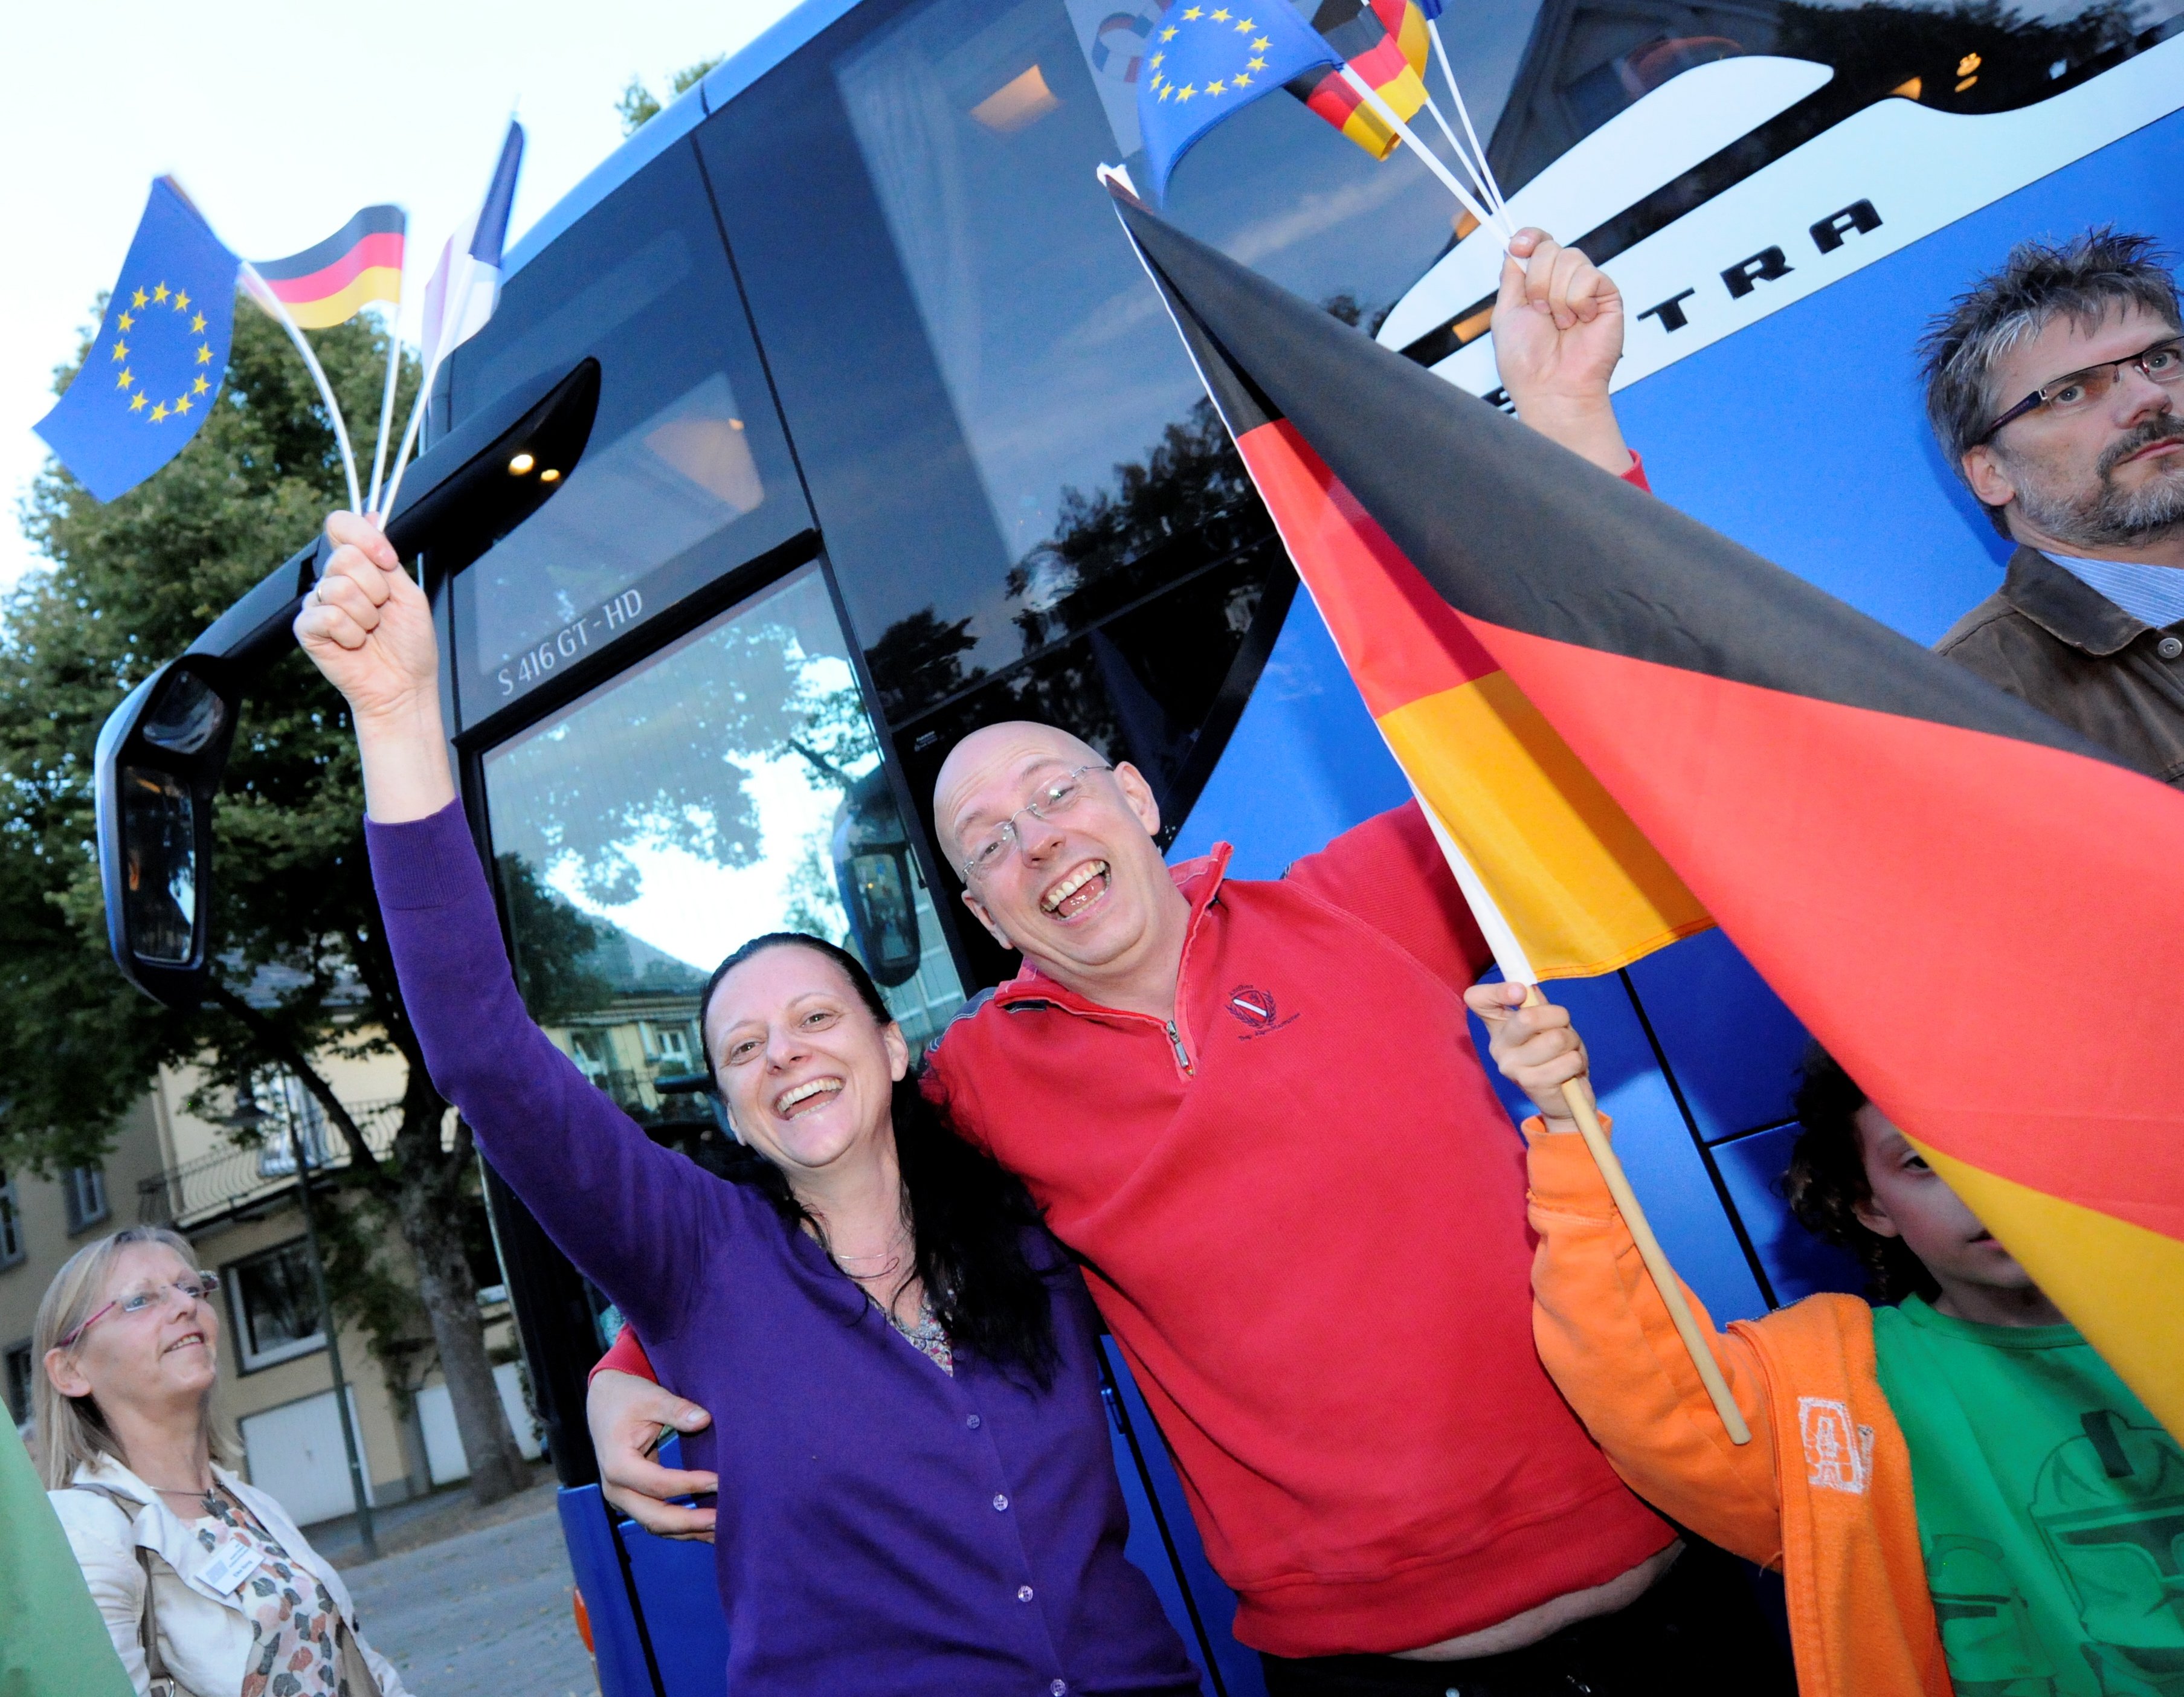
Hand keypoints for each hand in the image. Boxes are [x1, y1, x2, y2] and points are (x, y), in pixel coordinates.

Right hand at [294, 510, 455, 822]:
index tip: (388, 560)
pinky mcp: (307, 630)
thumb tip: (372, 511)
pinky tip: (355, 645)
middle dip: (376, 588)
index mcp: (358, 566)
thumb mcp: (408, 592)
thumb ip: (386, 557)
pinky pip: (328, 616)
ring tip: (371, 632)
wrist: (405, 685)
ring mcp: (317, 604)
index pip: (340, 525)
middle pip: (344, 557)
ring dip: (367, 615)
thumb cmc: (410, 643)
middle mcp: (333, 580)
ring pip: (338, 588)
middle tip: (383, 611)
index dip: (363, 536)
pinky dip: (351, 634)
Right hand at [589, 1369, 718, 1542]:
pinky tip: (707, 1528)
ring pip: (656, 1525)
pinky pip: (657, 1519)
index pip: (658, 1484)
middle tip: (723, 1519)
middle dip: (689, 1522)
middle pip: (654, 1517)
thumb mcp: (651, 1397)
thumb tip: (704, 1420)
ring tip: (722, 1532)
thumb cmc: (627, 1397)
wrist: (604, 1400)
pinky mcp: (633, 1499)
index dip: (689, 1484)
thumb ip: (677, 1409)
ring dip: (688, 1531)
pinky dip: (681, 1527)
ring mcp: (622, 1498)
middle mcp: (616, 1488)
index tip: (719, 1481)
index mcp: (617, 1464)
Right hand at [1463, 981, 1590, 1126]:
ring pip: (1556, 1038)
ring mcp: (1511, 1066)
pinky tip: (1569, 1070)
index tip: (1520, 992)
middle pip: (1527, 1018)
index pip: (1477, 999)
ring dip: (1572, 1042)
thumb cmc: (1555, 1054)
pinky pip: (1569, 1060)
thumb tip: (1529, 988)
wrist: (1564, 1098)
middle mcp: (1498, 1046)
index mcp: (1498, 1026)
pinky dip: (1577, 1061)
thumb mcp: (1548, 1024)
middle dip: (1558, 1017)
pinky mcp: (1531, 1083)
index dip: (1496, 990)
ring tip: (1567, 1052)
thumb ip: (1537, 1004)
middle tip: (1563, 1027)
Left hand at [1490, 229, 1633, 476]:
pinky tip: (1579, 322)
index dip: (1529, 237)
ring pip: (1570, 258)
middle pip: (1550, 247)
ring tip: (1560, 324)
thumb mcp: (1505, 312)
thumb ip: (1511, 276)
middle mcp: (1560, 282)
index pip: (1536, 242)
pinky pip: (1589, 276)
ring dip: (1556, 296)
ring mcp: (1585, 287)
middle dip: (1537, 281)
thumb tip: (1513, 245)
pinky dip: (1577, 301)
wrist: (1551, 387)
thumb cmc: (1526, 361)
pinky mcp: (1607, 295)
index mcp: (1534, 284)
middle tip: (1540, 313)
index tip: (1518, 246)